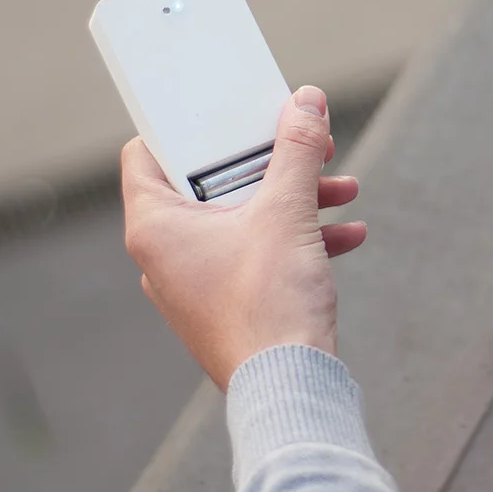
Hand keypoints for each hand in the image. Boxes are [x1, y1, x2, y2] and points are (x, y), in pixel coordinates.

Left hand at [121, 85, 367, 390]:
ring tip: (341, 187)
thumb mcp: (287, 212)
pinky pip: (255, 254)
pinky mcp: (225, 304)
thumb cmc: (269, 306)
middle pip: (209, 182)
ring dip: (292, 199)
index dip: (188, 128)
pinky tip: (345, 233)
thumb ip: (296, 150)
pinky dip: (294, 238)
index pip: (147, 153)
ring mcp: (193, 282)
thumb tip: (305, 103)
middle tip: (302, 146)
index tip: (229, 114)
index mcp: (156, 225)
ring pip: (240, 218)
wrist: (288, 388)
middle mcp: (164, 253)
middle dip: (267, 162)